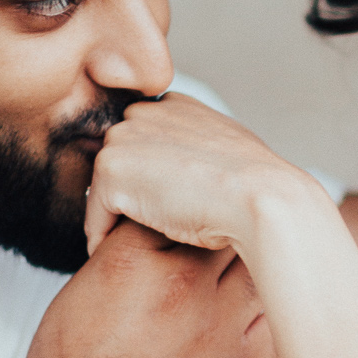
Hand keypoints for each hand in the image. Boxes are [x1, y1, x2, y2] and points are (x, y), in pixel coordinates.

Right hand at [4, 218, 276, 357]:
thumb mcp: (75, 302)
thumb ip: (122, 260)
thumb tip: (162, 236)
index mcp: (130, 264)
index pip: (178, 203)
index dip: (184, 207)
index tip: (187, 215)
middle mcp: (182, 289)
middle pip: (229, 226)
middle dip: (227, 226)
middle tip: (226, 232)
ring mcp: (221, 332)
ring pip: (263, 271)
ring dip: (258, 266)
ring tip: (248, 270)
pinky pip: (277, 324)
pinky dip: (272, 311)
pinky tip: (260, 312)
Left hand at [84, 93, 318, 257]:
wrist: (261, 200)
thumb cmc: (256, 188)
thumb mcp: (231, 152)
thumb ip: (201, 149)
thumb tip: (194, 174)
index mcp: (175, 104)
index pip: (145, 141)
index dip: (152, 177)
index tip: (167, 208)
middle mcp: (145, 111)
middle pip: (120, 162)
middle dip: (128, 193)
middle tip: (146, 231)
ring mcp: (124, 137)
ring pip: (107, 188)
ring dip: (116, 216)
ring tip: (137, 245)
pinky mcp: (109, 169)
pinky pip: (96, 213)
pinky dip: (104, 236)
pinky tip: (124, 253)